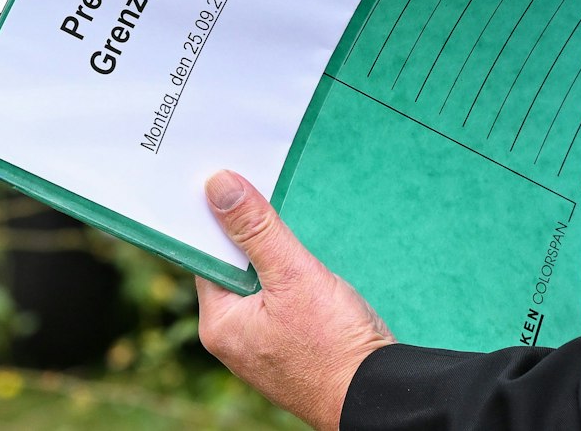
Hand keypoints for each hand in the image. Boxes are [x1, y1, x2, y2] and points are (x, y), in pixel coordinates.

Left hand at [196, 170, 393, 429]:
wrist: (373, 396)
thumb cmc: (334, 345)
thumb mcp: (294, 275)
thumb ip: (255, 229)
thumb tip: (218, 185)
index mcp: (219, 323)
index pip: (207, 256)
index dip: (221, 220)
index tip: (235, 185)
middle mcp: (231, 339)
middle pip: (234, 270)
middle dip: (256, 241)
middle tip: (277, 210)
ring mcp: (259, 348)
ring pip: (261, 287)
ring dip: (279, 263)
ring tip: (303, 251)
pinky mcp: (286, 351)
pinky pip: (279, 305)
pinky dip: (293, 286)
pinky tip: (315, 282)